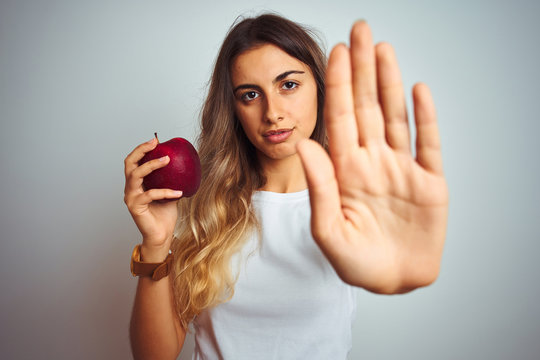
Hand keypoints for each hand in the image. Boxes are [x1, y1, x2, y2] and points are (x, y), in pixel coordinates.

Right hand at [124, 138, 182, 259]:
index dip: (142, 149)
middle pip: (129, 163)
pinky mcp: (136, 207)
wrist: (161, 235)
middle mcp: (130, 188)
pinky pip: (151, 194)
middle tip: (155, 144)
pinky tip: (179, 192)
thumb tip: (185, 165)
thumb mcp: (170, 192)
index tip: (156, 140)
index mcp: (136, 183)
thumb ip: (172, 179)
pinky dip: (166, 191)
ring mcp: (131, 197)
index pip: (134, 161)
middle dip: (141, 150)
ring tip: (167, 160)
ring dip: (152, 165)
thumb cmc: (165, 214)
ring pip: (136, 175)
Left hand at [297, 21, 448, 293]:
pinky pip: (427, 143)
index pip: (339, 119)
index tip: (334, 52)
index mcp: (344, 172)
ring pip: (394, 116)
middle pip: (365, 107)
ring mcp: (400, 169)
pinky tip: (417, 90)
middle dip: (361, 70)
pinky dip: (424, 117)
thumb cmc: (357, 263)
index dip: (337, 86)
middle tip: (360, 31)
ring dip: (389, 83)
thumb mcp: (329, 231)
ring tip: (382, 50)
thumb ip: (319, 188)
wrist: (393, 283)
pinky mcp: (429, 182)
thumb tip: (305, 143)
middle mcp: (371, 162)